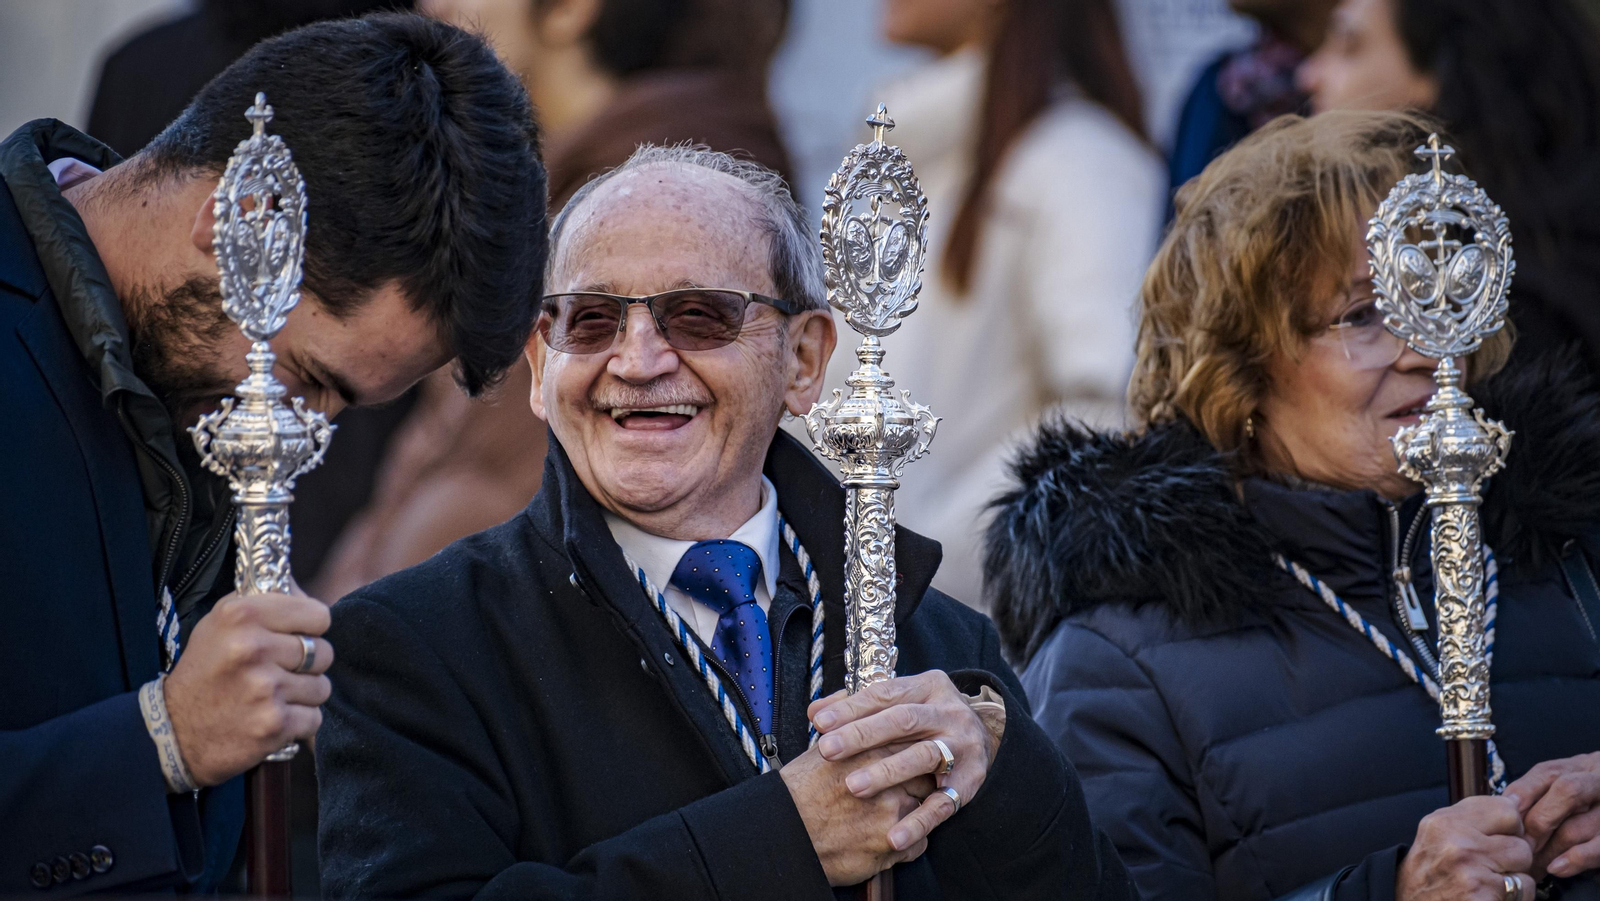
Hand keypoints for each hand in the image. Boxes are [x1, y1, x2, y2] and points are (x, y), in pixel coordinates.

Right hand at [163, 590, 333, 785]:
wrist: (173, 732)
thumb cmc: (205, 671)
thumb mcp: (220, 623)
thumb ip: (263, 602)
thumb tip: (302, 591)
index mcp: (242, 615)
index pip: (317, 614)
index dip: (311, 628)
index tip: (297, 637)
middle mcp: (252, 648)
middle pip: (323, 652)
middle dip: (308, 664)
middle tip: (280, 671)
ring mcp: (265, 689)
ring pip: (321, 687)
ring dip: (304, 695)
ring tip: (273, 696)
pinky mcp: (274, 724)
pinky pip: (314, 718)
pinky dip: (299, 722)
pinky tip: (271, 718)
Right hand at [780, 743, 932, 885]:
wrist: (784, 833)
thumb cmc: (798, 792)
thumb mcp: (820, 751)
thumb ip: (847, 730)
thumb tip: (855, 708)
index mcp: (873, 750)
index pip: (912, 745)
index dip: (911, 755)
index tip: (910, 761)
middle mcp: (888, 778)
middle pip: (924, 777)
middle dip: (918, 785)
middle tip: (907, 791)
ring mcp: (892, 812)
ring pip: (925, 811)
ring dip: (914, 815)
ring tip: (894, 817)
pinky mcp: (891, 844)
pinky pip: (917, 844)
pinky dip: (907, 844)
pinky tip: (888, 841)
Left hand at [809, 671, 999, 852]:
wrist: (984, 738)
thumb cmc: (925, 720)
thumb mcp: (899, 703)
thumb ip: (857, 706)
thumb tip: (814, 712)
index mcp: (928, 687)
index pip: (885, 693)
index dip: (851, 708)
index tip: (819, 722)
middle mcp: (949, 712)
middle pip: (903, 720)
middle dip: (862, 735)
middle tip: (828, 750)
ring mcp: (962, 746)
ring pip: (924, 756)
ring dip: (887, 772)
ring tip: (853, 787)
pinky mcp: (969, 782)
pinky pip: (942, 804)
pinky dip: (918, 822)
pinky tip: (893, 837)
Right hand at [1397, 795, 1534, 899]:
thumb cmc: (1429, 869)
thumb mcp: (1440, 831)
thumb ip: (1474, 816)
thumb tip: (1516, 801)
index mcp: (1446, 822)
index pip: (1507, 809)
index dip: (1509, 826)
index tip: (1498, 837)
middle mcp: (1458, 845)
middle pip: (1521, 843)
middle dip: (1513, 856)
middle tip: (1491, 864)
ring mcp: (1472, 873)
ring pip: (1525, 867)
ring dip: (1515, 876)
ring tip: (1490, 880)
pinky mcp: (1483, 897)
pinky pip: (1524, 890)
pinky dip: (1514, 896)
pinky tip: (1491, 895)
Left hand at [1505, 752, 1599, 879]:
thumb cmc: (1585, 799)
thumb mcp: (1562, 785)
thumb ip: (1536, 791)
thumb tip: (1505, 807)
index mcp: (1579, 766)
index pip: (1545, 773)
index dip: (1522, 796)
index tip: (1505, 820)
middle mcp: (1598, 781)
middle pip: (1565, 793)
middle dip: (1535, 824)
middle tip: (1517, 846)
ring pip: (1576, 827)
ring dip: (1547, 851)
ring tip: (1530, 866)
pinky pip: (1597, 848)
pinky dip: (1573, 860)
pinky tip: (1555, 868)